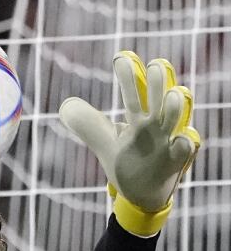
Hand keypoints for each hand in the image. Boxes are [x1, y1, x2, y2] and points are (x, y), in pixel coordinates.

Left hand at [59, 51, 200, 235]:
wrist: (142, 194)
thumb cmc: (127, 162)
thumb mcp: (105, 142)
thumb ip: (87, 124)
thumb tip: (66, 105)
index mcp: (139, 119)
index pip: (133, 95)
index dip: (129, 77)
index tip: (121, 57)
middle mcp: (156, 126)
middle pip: (158, 100)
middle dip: (158, 83)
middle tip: (156, 64)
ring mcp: (168, 142)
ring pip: (175, 120)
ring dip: (175, 107)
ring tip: (175, 93)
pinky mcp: (176, 162)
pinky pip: (185, 150)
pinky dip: (184, 143)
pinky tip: (182, 139)